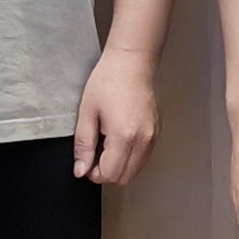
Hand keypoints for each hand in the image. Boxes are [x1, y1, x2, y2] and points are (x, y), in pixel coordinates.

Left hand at [75, 47, 160, 187]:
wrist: (132, 61)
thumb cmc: (109, 79)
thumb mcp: (87, 112)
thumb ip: (83, 145)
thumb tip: (81, 170)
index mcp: (124, 135)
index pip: (110, 174)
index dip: (94, 173)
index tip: (87, 163)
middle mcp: (143, 139)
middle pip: (125, 177)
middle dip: (107, 172)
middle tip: (95, 155)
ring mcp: (153, 136)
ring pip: (136, 170)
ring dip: (120, 165)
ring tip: (108, 143)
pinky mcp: (157, 131)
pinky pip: (144, 156)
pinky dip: (131, 156)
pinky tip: (120, 139)